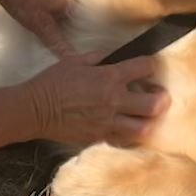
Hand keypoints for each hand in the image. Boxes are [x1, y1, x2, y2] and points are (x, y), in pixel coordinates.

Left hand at [0, 0, 73, 56]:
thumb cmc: (23, 0)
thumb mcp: (40, 25)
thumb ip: (56, 42)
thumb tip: (71, 58)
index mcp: (70, 0)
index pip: (83, 22)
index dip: (80, 36)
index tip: (76, 49)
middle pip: (73, 18)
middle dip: (68, 31)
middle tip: (64, 47)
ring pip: (61, 13)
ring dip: (58, 25)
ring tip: (54, 39)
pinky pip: (51, 8)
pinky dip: (50, 18)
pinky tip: (43, 27)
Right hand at [26, 52, 170, 144]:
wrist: (34, 109)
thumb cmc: (53, 81)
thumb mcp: (75, 60)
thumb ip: (99, 57)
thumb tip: (115, 56)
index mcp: (109, 77)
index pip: (145, 68)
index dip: (151, 65)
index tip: (149, 67)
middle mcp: (114, 101)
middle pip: (154, 104)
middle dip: (161, 98)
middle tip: (157, 95)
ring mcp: (108, 122)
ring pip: (144, 128)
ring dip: (148, 120)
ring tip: (144, 115)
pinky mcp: (99, 138)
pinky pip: (123, 139)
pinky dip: (127, 133)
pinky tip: (125, 126)